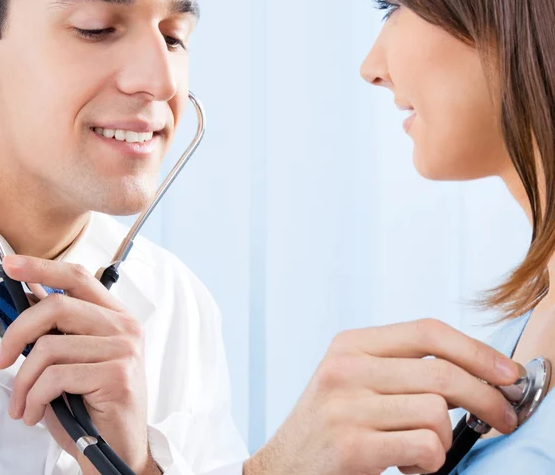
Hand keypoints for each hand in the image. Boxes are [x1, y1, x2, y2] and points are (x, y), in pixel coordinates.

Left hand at [0, 255, 159, 474]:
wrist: (120, 448)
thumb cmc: (95, 405)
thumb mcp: (74, 360)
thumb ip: (60, 328)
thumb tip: (31, 294)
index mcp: (116, 317)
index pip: (78, 279)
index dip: (42, 268)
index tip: (12, 265)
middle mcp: (125, 327)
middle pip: (57, 307)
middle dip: (16, 333)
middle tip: (0, 359)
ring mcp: (124, 349)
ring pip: (49, 348)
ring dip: (23, 382)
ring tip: (23, 402)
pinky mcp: (117, 375)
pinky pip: (55, 378)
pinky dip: (34, 399)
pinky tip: (36, 412)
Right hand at [245, 319, 522, 474]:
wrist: (285, 466)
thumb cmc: (331, 421)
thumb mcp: (355, 379)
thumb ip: (401, 367)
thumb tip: (476, 369)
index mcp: (350, 344)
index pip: (427, 332)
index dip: (476, 350)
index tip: (508, 373)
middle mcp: (345, 368)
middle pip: (442, 374)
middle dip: (487, 399)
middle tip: (504, 417)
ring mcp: (346, 406)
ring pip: (436, 413)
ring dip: (444, 440)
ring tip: (421, 448)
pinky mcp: (351, 446)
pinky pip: (425, 447)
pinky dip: (429, 462)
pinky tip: (406, 463)